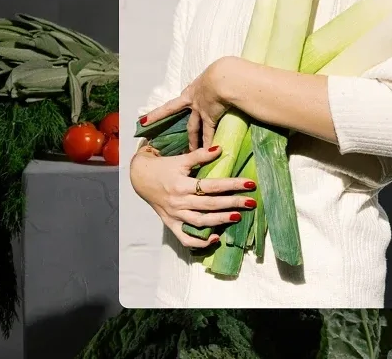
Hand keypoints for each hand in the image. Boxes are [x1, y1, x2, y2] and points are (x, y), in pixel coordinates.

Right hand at [129, 143, 256, 247]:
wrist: (140, 178)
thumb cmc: (163, 167)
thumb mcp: (180, 159)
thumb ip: (200, 155)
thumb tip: (220, 149)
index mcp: (182, 185)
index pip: (212, 186)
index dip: (232, 185)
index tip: (250, 184)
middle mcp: (179, 202)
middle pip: (210, 205)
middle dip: (232, 203)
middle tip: (252, 202)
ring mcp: (175, 215)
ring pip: (200, 222)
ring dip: (220, 221)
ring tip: (238, 216)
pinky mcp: (171, 224)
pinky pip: (185, 238)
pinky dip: (199, 242)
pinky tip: (215, 238)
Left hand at [141, 56, 239, 149]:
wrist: (223, 78)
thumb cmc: (222, 71)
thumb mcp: (217, 72)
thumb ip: (219, 76)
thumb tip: (228, 73)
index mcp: (193, 88)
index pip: (177, 98)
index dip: (165, 106)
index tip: (151, 112)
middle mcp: (193, 100)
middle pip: (174, 110)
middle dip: (162, 116)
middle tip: (149, 124)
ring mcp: (200, 110)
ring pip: (193, 127)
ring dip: (192, 139)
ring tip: (190, 149)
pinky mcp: (210, 118)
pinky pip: (208, 133)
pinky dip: (207, 143)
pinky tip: (208, 151)